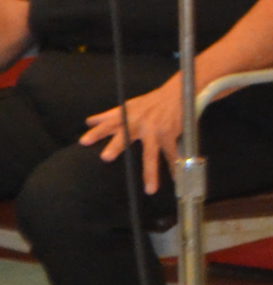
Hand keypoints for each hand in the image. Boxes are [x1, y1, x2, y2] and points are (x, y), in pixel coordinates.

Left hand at [81, 80, 185, 194]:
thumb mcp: (128, 106)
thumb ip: (108, 116)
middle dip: (116, 146)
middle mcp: (139, 124)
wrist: (176, 94)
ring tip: (150, 189)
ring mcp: (156, 131)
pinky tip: (176, 180)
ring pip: (151, 154)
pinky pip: (172, 154)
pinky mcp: (170, 135)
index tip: (84, 142)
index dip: (96, 133)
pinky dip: (174, 167)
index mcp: (127, 117)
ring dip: (151, 172)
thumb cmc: (149, 102)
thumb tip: (88, 122)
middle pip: (126, 136)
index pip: (107, 124)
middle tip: (106, 157)